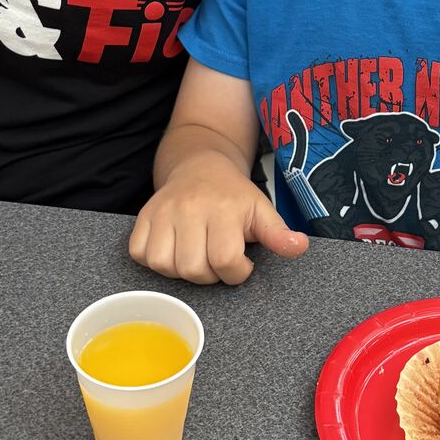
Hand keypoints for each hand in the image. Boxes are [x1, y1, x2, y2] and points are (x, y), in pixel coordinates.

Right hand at [129, 155, 308, 284]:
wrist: (199, 165)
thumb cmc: (233, 195)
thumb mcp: (262, 210)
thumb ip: (278, 233)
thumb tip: (299, 246)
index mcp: (224, 209)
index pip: (225, 260)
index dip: (236, 272)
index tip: (241, 263)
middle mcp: (190, 209)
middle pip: (193, 269)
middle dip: (209, 275)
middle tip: (217, 259)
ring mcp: (163, 212)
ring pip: (164, 265)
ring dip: (181, 270)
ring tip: (195, 256)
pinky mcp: (143, 216)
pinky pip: (140, 253)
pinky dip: (155, 260)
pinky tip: (173, 250)